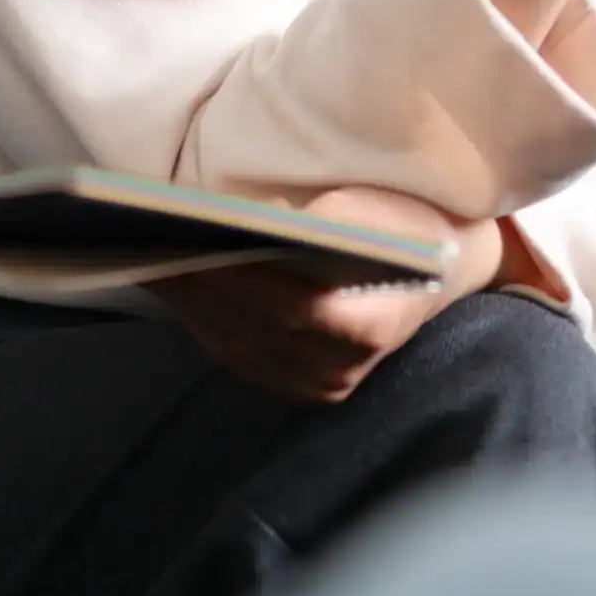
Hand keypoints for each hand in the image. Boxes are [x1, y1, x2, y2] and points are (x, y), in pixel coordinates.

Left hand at [146, 185, 502, 404]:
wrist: (444, 266)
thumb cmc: (415, 227)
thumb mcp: (390, 210)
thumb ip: (337, 218)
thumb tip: (271, 216)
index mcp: (375, 323)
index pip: (301, 304)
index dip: (247, 276)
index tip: (202, 238)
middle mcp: (343, 367)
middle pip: (260, 325)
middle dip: (205, 282)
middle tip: (156, 240)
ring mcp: (318, 383)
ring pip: (241, 343)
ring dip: (193, 301)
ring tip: (152, 254)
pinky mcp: (298, 384)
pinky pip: (240, 355)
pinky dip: (204, 318)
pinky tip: (175, 284)